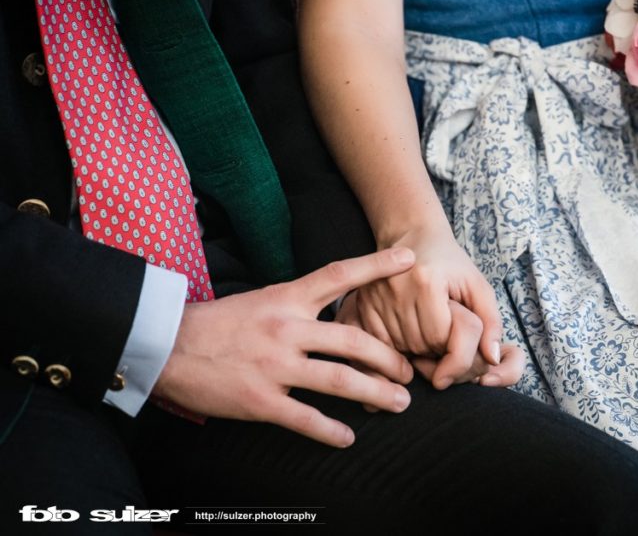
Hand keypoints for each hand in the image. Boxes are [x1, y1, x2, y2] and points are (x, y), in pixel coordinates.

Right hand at [153, 249, 416, 447]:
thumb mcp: (261, 300)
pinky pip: (305, 418)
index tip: (411, 259)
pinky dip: (330, 430)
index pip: (340, 275)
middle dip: (388, 357)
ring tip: (398, 402)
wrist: (166, 347)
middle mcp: (287, 328)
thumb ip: (299, 304)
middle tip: (408, 370)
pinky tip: (348, 436)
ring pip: (339, 380)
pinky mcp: (260, 400)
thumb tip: (338, 307)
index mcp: (287, 298)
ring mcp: (275, 366)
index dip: (376, 266)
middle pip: (353, 339)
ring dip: (375, 393)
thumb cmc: (218, 323)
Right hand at [354, 222, 502, 365]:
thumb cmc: (449, 263)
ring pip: (402, 349)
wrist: (412, 236)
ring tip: (426, 326)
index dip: (454, 343)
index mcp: (426, 281)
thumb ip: (491, 321)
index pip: (441, 337)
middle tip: (443, 326)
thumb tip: (492, 359)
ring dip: (418, 348)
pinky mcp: (362, 306)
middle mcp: (396, 290)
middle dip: (438, 347)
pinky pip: (382, 344)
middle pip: (421, 346)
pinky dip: (398, 346)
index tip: (457, 334)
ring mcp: (375, 299)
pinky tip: (408, 329)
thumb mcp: (477, 285)